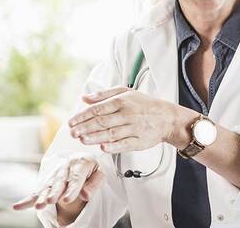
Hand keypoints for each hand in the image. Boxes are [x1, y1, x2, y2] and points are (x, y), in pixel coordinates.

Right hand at [12, 154, 103, 216]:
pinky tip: (17, 206)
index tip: (68, 199)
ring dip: (41, 196)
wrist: (81, 159)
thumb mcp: (100, 173)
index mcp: (81, 162)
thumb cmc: (92, 169)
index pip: (76, 178)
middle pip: (59, 182)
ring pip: (47, 187)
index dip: (72, 189)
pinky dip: (27, 199)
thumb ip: (94, 184)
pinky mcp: (46, 181)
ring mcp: (54, 174)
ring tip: (38, 206)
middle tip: (49, 202)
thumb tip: (85, 195)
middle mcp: (65, 167)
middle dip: (54, 192)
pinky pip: (36, 191)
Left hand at [67, 87, 196, 152]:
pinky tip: (102, 147)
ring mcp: (134, 128)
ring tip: (82, 140)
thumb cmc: (145, 105)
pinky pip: (124, 144)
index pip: (98, 108)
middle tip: (72, 133)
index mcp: (122, 101)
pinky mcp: (139, 141)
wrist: (167, 118)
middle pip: (102, 122)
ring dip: (94, 138)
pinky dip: (113, 146)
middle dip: (84, 128)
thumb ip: (104, 94)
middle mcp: (128, 114)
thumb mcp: (126, 93)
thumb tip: (85, 98)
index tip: (71, 122)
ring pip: (111, 134)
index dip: (83, 116)